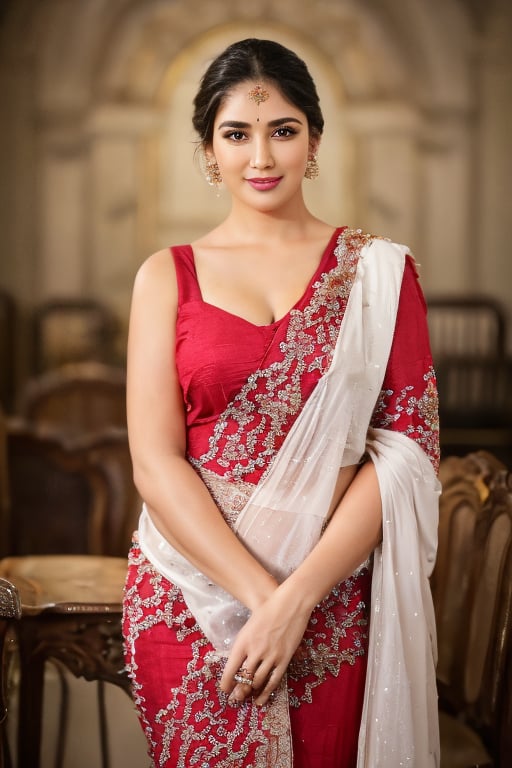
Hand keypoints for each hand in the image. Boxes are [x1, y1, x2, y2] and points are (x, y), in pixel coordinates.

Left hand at [219, 586, 310, 706]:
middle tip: (235, 699)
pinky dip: (266, 692)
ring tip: (247, 698)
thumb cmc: (267, 611)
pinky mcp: (284, 659)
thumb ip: (244, 645)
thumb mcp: (249, 626)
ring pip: (257, 682)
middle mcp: (255, 651)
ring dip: (251, 692)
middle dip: (238, 691)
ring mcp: (270, 656)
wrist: (290, 604)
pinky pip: (273, 680)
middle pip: (243, 678)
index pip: (230, 669)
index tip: (224, 689)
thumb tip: (239, 664)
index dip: (226, 683)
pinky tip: (261, 699)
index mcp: (243, 642)